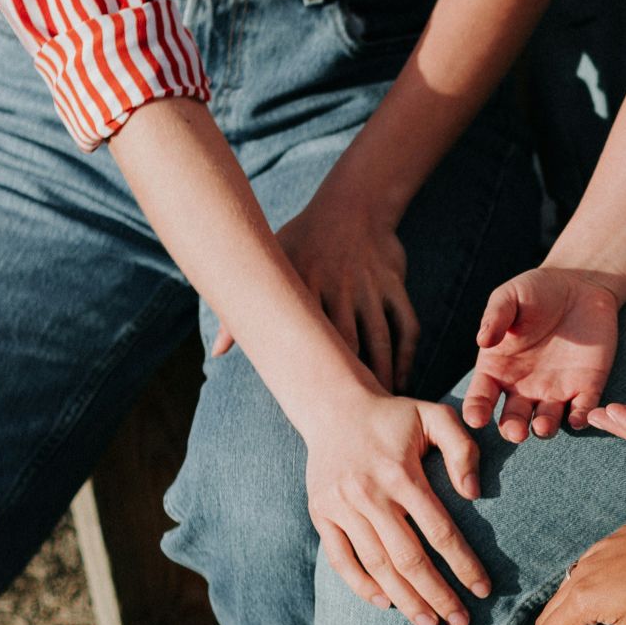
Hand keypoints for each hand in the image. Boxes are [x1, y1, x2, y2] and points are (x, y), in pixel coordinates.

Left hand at [215, 197, 418, 391]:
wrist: (353, 204)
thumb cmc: (302, 239)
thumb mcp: (271, 261)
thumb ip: (241, 310)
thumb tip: (217, 353)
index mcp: (304, 287)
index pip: (308, 340)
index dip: (313, 377)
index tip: (312, 410)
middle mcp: (339, 288)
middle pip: (348, 346)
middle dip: (351, 384)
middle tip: (349, 420)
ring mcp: (370, 287)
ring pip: (381, 340)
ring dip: (382, 375)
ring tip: (379, 407)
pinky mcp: (395, 285)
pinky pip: (407, 325)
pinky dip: (406, 355)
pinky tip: (401, 378)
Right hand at [307, 394, 491, 624]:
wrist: (334, 407)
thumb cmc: (395, 416)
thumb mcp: (435, 416)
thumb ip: (462, 449)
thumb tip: (474, 494)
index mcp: (401, 473)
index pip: (439, 530)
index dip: (463, 564)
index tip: (483, 589)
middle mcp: (369, 494)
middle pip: (408, 558)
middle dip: (438, 594)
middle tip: (461, 621)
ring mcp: (341, 506)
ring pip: (376, 565)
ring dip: (405, 599)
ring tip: (429, 623)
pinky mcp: (321, 514)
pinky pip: (340, 560)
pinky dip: (361, 585)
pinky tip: (386, 603)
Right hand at [463, 267, 621, 441]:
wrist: (579, 285)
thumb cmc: (536, 291)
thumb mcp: (511, 297)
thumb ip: (496, 317)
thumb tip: (482, 340)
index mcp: (498, 369)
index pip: (481, 397)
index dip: (476, 410)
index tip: (476, 418)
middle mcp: (523, 387)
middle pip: (513, 419)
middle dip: (512, 429)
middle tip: (516, 431)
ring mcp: (555, 390)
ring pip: (546, 421)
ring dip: (544, 428)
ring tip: (542, 426)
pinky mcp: (586, 387)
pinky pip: (582, 410)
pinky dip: (581, 418)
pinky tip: (578, 418)